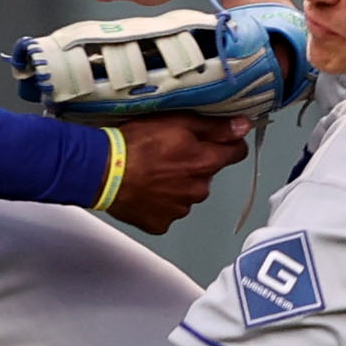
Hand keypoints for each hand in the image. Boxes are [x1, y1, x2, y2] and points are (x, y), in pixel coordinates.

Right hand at [107, 114, 251, 232]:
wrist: (102, 172)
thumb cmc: (136, 144)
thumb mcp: (177, 122)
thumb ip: (214, 126)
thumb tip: (243, 126)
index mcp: (205, 163)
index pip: (236, 153)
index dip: (227, 143)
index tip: (215, 138)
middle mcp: (198, 190)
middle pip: (207, 174)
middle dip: (194, 164)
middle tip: (168, 153)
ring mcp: (179, 209)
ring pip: (187, 194)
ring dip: (176, 184)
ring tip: (151, 172)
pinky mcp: (160, 223)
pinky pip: (167, 211)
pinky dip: (159, 202)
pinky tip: (144, 189)